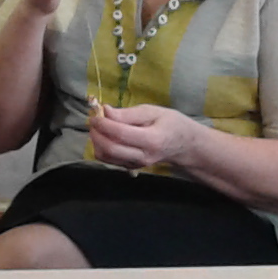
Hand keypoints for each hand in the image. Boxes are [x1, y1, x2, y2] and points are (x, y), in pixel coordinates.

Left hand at [87, 103, 202, 169]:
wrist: (183, 145)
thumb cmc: (171, 124)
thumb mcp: (153, 112)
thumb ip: (128, 114)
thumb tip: (105, 111)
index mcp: (151, 140)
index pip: (120, 134)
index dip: (103, 123)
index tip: (95, 114)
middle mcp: (142, 156)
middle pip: (110, 149)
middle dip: (96, 133)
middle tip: (94, 120)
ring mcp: (136, 164)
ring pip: (105, 157)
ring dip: (96, 141)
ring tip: (98, 127)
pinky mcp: (130, 167)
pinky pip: (109, 160)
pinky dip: (101, 147)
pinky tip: (105, 136)